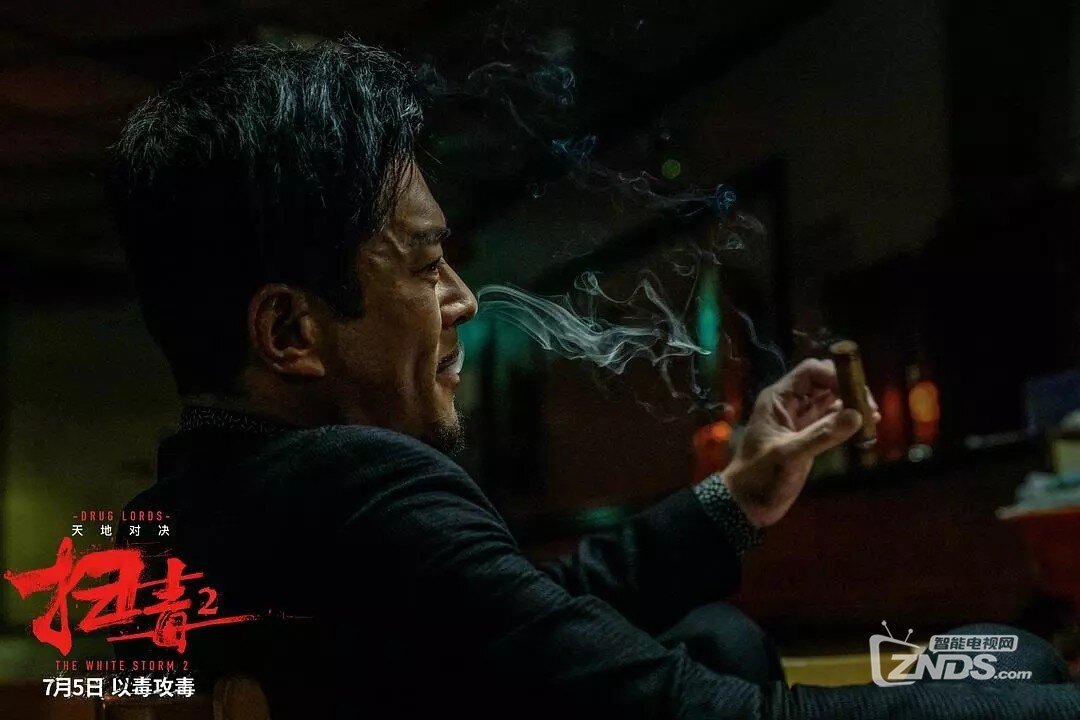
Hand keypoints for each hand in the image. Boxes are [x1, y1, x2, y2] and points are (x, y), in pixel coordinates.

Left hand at [722, 358, 879, 527]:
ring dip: (851, 404)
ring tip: (873, 417)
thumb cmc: (760, 476)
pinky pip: (831, 420)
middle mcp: (790, 403)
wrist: (747, 503)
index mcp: (778, 399)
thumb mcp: (790, 455)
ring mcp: (800, 419)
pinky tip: (866, 427)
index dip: (835, 374)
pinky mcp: (808, 436)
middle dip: (847, 388)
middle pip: (824, 382)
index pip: (810, 372)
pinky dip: (848, 421)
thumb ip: (821, 435)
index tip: (857, 390)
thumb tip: (857, 414)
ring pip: (830, 400)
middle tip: (869, 406)